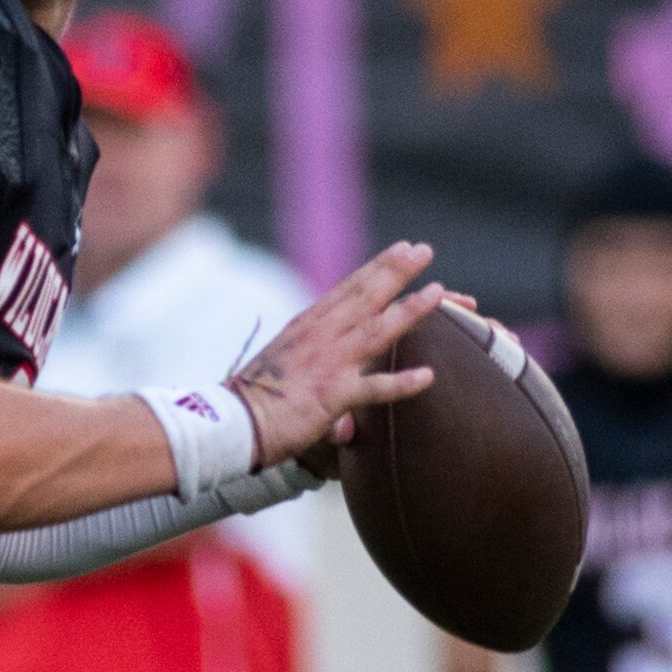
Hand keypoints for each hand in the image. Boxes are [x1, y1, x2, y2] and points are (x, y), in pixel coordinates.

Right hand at [229, 240, 445, 469]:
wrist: (232, 422)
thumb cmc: (255, 396)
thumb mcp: (284, 360)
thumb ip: (309, 351)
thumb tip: (325, 354)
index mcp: (307, 326)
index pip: (349, 289)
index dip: (377, 267)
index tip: (402, 248)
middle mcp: (319, 336)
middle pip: (365, 296)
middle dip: (397, 271)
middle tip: (423, 249)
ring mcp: (327, 363)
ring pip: (377, 330)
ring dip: (410, 310)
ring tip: (440, 292)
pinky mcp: (331, 395)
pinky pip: (373, 389)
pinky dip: (401, 383)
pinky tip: (428, 377)